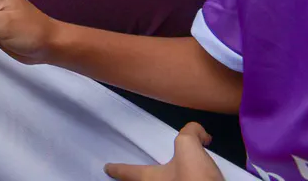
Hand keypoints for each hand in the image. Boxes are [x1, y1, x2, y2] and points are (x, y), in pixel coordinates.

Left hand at [104, 123, 222, 180]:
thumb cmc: (193, 178)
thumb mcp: (188, 146)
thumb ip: (190, 132)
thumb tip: (200, 133)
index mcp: (150, 179)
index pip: (128, 172)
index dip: (117, 169)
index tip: (107, 168)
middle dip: (140, 179)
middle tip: (137, 173)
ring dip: (163, 179)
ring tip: (171, 173)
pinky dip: (184, 180)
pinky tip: (196, 178)